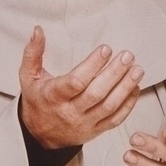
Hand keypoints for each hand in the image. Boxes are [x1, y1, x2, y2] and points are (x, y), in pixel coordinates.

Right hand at [19, 26, 143, 148]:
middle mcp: (70, 112)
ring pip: (108, 106)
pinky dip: (128, 105)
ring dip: (125, 88)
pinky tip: (135, 88)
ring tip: (137, 70)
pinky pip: (115, 120)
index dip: (92, 66)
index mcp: (53, 96)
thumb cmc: (37, 101)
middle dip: (114, 74)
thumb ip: (33, 53)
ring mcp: (84, 123)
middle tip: (127, 56)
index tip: (106, 50)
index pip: (76, 81)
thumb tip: (38, 30)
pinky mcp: (95, 131)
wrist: (40, 135)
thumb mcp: (28, 76)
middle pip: (96, 93)